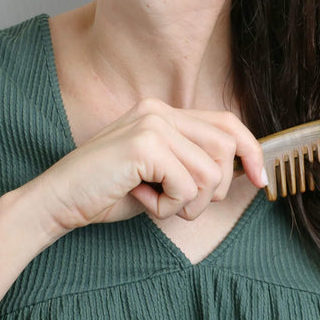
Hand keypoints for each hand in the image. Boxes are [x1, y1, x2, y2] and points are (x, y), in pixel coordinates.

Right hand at [31, 98, 264, 240]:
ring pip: (210, 172)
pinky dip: (170, 208)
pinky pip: (187, 187)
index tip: (260, 179)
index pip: (226, 124)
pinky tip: (143, 202)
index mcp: (165, 114)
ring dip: (189, 203)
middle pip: (225, 148)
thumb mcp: (162, 175)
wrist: (59, 201)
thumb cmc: (111, 192)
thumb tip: (242, 170)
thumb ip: (196, 165)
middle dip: (215, 189)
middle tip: (184, 203)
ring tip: (158, 202)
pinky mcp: (144, 144)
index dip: (251, 151)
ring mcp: (152, 124)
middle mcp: (160, 111)